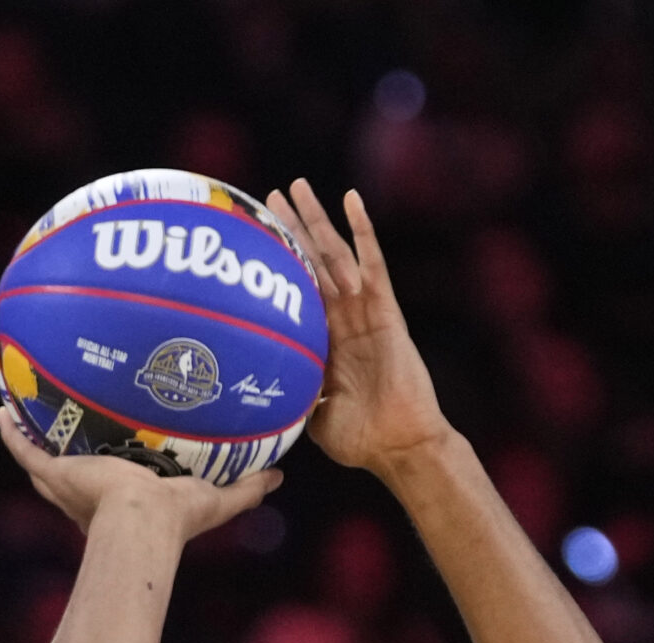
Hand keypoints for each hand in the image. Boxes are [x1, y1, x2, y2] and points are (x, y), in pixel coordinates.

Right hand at [0, 408, 279, 540]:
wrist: (142, 523)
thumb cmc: (176, 520)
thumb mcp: (216, 499)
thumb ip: (247, 489)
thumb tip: (280, 476)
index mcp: (123, 502)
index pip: (113, 484)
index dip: (111, 469)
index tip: (114, 450)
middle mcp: (91, 494)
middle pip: (72, 472)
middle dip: (66, 454)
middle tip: (63, 422)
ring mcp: (69, 484)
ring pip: (44, 461)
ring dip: (33, 437)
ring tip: (24, 408)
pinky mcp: (56, 474)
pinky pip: (25, 450)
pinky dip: (11, 433)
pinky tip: (2, 410)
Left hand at [265, 181, 447, 477]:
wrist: (398, 446)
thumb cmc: (360, 440)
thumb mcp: (311, 417)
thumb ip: (291, 397)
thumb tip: (254, 396)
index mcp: (324, 342)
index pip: (297, 294)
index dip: (278, 267)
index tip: (255, 242)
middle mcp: (342, 319)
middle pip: (313, 263)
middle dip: (292, 230)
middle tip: (270, 197)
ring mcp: (364, 311)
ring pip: (336, 254)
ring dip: (317, 219)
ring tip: (297, 186)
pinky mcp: (386, 310)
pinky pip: (373, 263)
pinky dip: (363, 230)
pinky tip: (351, 199)